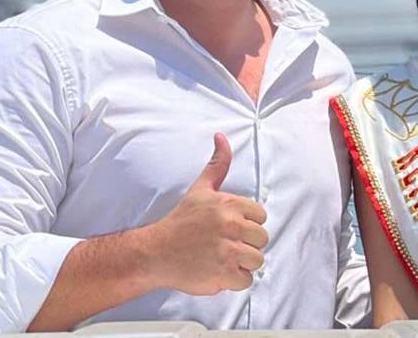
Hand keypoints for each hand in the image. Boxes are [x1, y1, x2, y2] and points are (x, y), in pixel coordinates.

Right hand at [148, 133, 267, 294]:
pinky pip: (246, 280)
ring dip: (241, 263)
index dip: (247, 224)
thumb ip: (217, 165)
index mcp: (230, 205)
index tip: (229, 228)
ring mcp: (229, 251)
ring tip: (221, 258)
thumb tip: (221, 136)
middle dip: (246, 244)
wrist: (155, 252)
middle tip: (224, 244)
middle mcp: (231, 226)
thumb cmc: (180, 221)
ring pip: (257, 260)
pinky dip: (234, 280)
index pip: (260, 217)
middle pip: (262, 239)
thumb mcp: (200, 189)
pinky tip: (218, 271)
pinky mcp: (224, 274)